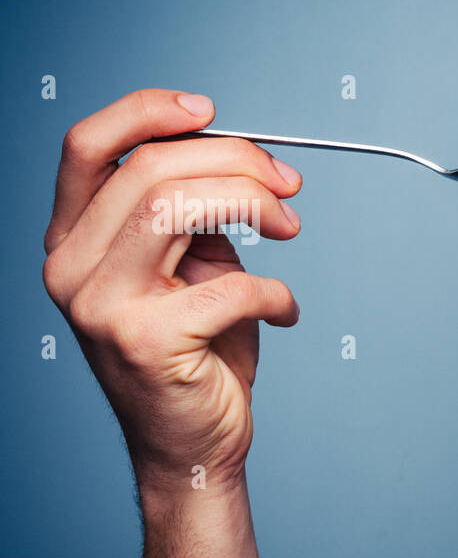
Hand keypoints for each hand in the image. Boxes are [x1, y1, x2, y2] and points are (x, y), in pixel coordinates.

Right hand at [41, 89, 302, 493]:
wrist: (191, 445)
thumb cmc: (195, 354)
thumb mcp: (189, 268)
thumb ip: (195, 215)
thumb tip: (245, 161)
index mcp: (73, 239)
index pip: (88, 146)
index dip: (149, 112)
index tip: (211, 112)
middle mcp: (70, 268)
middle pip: (151, 169)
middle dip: (237, 164)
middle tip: (287, 186)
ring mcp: (100, 305)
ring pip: (178, 207)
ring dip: (253, 205)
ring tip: (288, 230)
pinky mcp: (145, 341)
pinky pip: (229, 285)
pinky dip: (277, 292)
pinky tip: (285, 311)